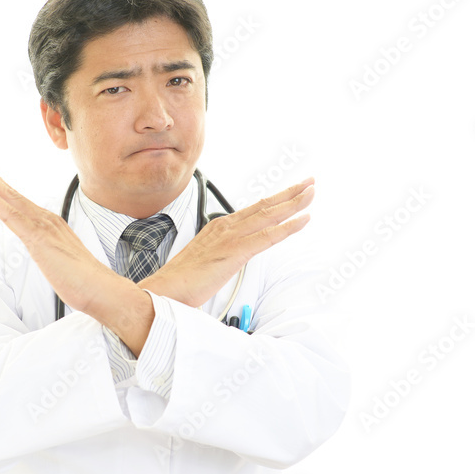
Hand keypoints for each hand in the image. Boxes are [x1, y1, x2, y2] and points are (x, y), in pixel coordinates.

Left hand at [0, 152, 153, 350]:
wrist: (103, 290)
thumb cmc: (84, 280)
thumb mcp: (60, 260)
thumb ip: (51, 251)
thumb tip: (47, 252)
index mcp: (50, 224)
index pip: (19, 202)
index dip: (0, 186)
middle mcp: (46, 219)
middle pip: (12, 193)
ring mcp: (43, 227)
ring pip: (10, 198)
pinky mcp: (39, 238)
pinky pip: (12, 215)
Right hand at [140, 178, 314, 307]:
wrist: (163, 290)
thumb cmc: (180, 281)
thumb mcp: (204, 262)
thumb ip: (219, 255)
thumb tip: (227, 260)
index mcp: (218, 228)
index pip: (252, 211)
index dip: (274, 201)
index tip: (291, 193)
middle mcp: (225, 227)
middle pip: (264, 206)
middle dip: (289, 193)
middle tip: (309, 183)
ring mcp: (230, 238)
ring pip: (269, 215)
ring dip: (293, 203)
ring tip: (311, 192)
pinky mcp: (234, 253)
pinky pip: (268, 237)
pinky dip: (288, 226)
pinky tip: (303, 219)